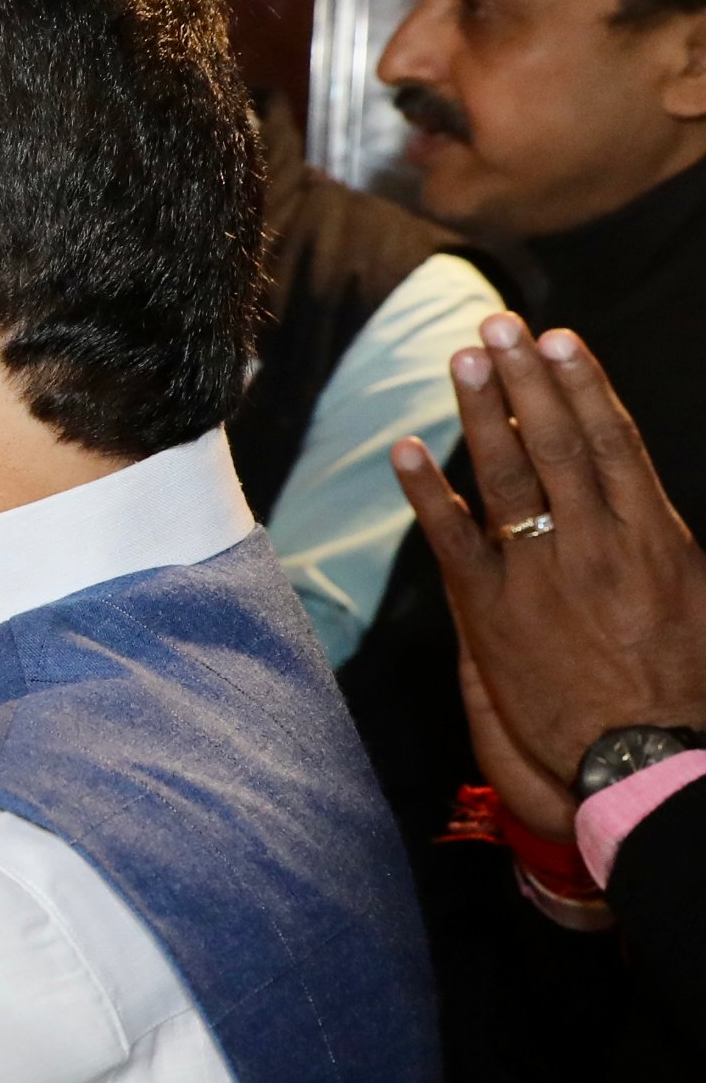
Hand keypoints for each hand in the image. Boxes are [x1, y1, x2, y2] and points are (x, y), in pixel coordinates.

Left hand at [393, 317, 705, 818]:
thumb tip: (620, 487)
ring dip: (482, 412)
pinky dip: (428, 492)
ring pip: (508, 476)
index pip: (613, 442)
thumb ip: (651, 536)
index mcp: (652, 535)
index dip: (583, 385)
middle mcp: (596, 544)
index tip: (559, 338)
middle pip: (558, 443)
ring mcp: (541, 574)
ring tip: (463, 359)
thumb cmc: (684, 680)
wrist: (649, 756)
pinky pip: (454, 540)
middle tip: (499, 326)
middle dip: (527, 380)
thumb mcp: (690, 593)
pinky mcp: (491, 611)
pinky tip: (406, 449)